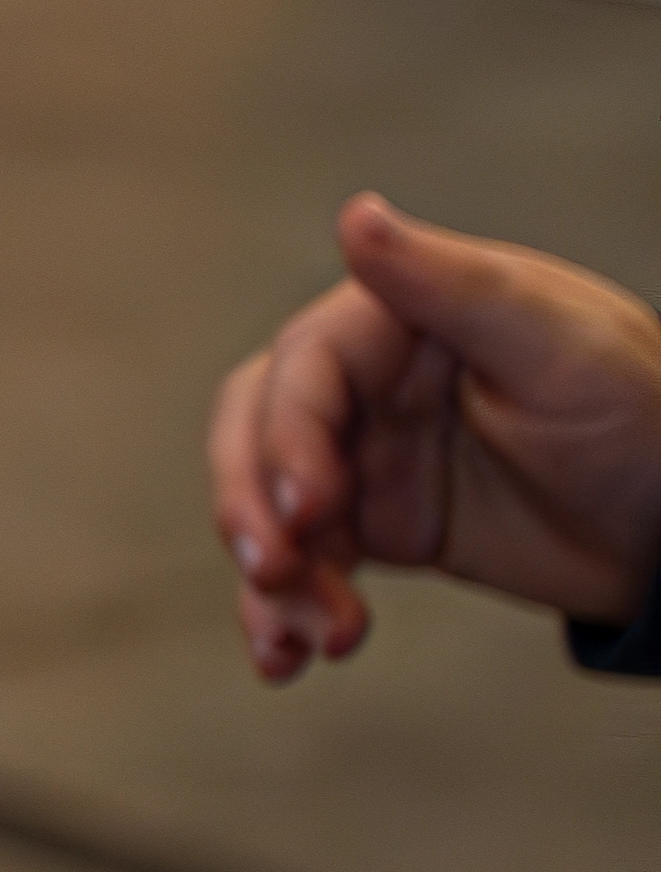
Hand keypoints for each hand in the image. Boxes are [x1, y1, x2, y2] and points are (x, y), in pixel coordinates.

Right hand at [212, 195, 660, 680]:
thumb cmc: (649, 415)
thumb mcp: (559, 344)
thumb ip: (451, 285)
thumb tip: (357, 214)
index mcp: (401, 320)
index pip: (302, 370)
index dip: (287, 438)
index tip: (314, 509)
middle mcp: (370, 382)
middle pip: (256, 432)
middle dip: (250, 505)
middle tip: (278, 569)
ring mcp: (367, 454)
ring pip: (266, 506)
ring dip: (270, 575)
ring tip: (304, 639)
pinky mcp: (378, 524)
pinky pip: (303, 563)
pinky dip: (283, 609)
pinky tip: (288, 657)